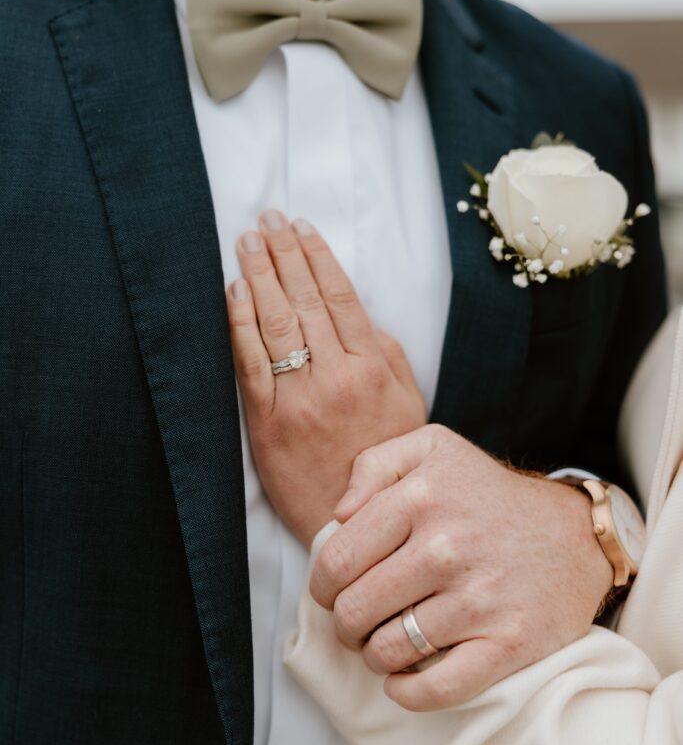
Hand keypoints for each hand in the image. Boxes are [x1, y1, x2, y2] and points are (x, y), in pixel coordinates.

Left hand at [226, 210, 425, 546]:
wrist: (358, 524)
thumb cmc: (385, 462)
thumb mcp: (408, 404)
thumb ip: (386, 355)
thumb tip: (360, 316)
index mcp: (373, 368)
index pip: (340, 296)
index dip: (317, 256)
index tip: (301, 227)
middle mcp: (337, 377)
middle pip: (304, 300)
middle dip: (283, 252)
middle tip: (267, 220)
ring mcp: (300, 399)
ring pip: (277, 323)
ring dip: (260, 275)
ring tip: (247, 243)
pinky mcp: (268, 422)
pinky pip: (252, 364)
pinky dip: (241, 323)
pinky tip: (235, 292)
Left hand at [311, 424, 613, 710]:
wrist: (576, 535)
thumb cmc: (487, 495)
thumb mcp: (433, 449)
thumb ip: (374, 465)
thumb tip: (339, 514)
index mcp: (421, 498)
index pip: (337, 561)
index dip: (322, 585)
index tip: (332, 591)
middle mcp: (447, 546)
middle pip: (355, 611)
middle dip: (345, 624)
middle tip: (357, 621)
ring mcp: (480, 598)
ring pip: (388, 650)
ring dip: (373, 656)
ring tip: (383, 643)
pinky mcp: (509, 643)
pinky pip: (438, 687)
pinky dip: (408, 693)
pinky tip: (403, 680)